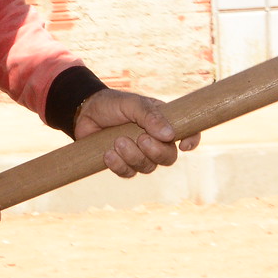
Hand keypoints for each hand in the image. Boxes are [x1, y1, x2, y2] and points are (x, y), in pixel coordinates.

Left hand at [72, 89, 199, 176]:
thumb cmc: (112, 104)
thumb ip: (150, 116)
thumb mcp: (132, 103)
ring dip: (133, 156)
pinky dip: (118, 165)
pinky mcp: (123, 164)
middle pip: (168, 158)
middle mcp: (155, 140)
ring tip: (117, 140)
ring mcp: (139, 154)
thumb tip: (170, 135)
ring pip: (147, 167)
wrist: (85, 112)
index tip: (183, 145)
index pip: (187, 133)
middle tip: (140, 138)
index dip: (192, 141)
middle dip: (156, 152)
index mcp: (164, 122)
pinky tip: (107, 153)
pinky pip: (128, 173)